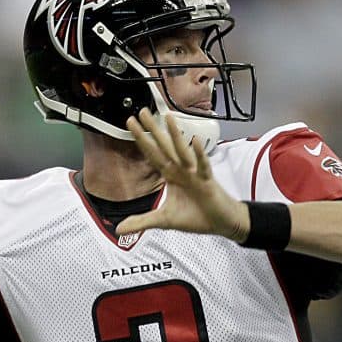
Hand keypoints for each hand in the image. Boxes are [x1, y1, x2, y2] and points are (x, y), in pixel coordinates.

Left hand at [117, 109, 248, 239]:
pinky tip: (194, 141)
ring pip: (182, 150)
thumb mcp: (164, 221)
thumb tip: (120, 229)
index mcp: (171, 175)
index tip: (130, 124)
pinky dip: (199, 154)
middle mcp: (181, 170)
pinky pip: (202, 165)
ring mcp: (194, 173)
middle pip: (164, 146)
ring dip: (175, 134)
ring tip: (168, 117)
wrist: (221, 223)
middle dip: (153, 130)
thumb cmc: (197, 216)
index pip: (152, 154)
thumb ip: (142, 222)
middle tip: (142, 112)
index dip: (141, 140)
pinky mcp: (207, 181)